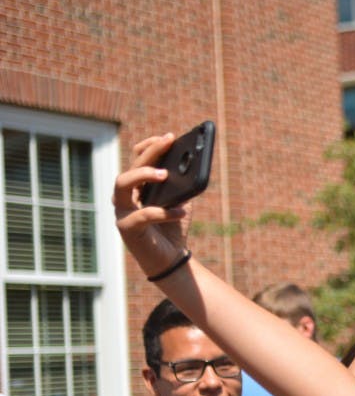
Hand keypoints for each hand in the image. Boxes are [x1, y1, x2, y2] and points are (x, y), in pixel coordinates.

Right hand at [112, 133, 191, 277]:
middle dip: (150, 152)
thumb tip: (192, 165)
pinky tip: (182, 212)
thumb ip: (183, 185)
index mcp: (136, 187)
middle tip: (169, 142)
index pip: (136, 158)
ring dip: (143, 174)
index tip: (169, 137)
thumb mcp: (182, 202)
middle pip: (130, 166)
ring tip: (165, 173)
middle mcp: (124, 197)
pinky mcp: (127, 229)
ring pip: (121, 184)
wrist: (172, 259)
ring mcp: (122, 212)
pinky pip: (143, 215)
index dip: (150, 145)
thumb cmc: (173, 228)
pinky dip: (164, 212)